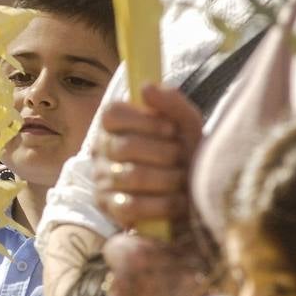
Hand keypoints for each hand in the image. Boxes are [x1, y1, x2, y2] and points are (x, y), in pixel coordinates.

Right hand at [92, 84, 202, 228]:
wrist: (194, 196)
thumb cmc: (186, 155)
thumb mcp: (187, 125)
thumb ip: (172, 102)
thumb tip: (145, 87)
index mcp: (115, 124)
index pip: (112, 113)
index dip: (145, 121)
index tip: (170, 130)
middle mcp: (101, 149)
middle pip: (126, 146)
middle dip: (165, 154)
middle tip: (181, 158)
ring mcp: (102, 179)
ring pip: (132, 176)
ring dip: (168, 179)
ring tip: (182, 180)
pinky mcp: (110, 208)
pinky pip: (132, 206)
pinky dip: (161, 205)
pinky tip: (176, 201)